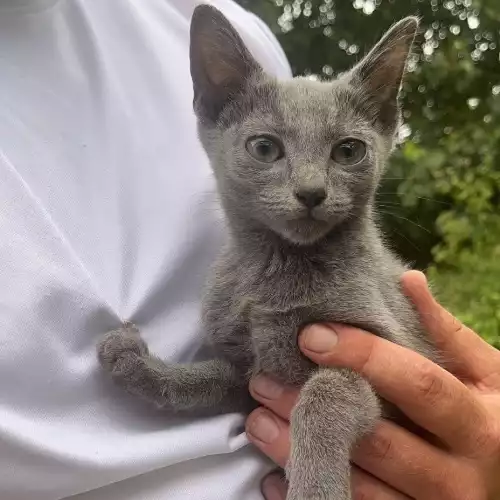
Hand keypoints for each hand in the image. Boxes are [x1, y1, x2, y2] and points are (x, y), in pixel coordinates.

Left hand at [245, 271, 499, 499]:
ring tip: (259, 421)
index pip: (418, 384)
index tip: (310, 336)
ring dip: (299, 454)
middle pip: (377, 440)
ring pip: (357, 488)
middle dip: (314, 408)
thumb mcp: (486, 375)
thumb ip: (446, 332)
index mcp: (481, 425)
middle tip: (263, 381)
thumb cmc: (493, 417)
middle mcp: (461, 478)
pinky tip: (275, 477)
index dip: (364, 357)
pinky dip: (307, 497)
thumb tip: (409, 280)